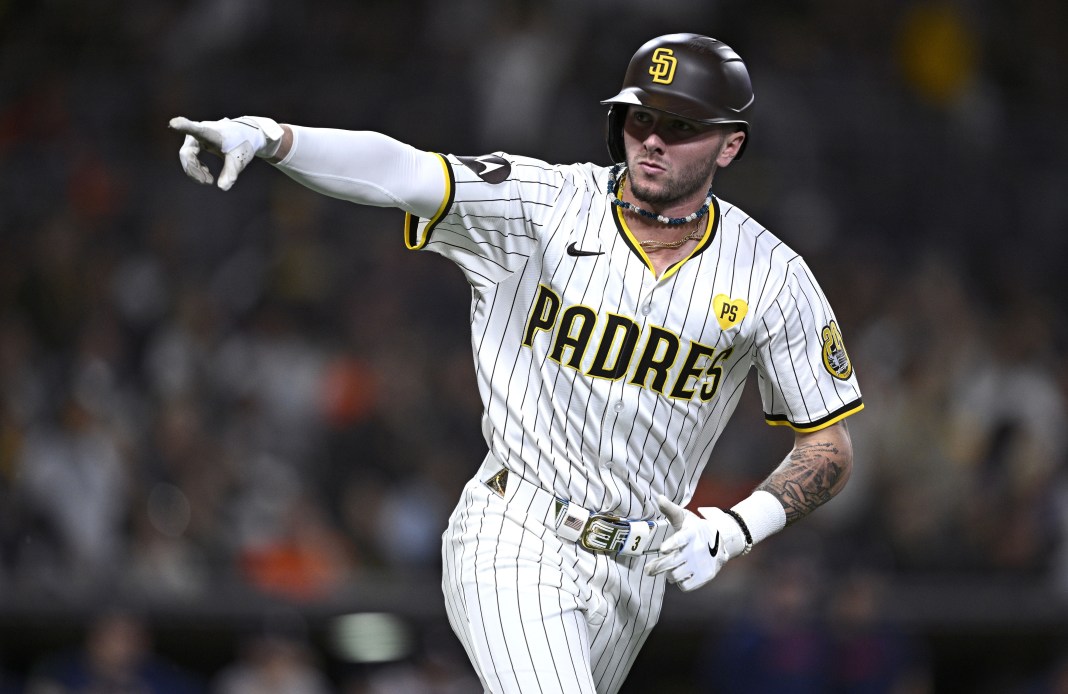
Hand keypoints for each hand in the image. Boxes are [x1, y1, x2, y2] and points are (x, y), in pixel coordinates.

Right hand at [168, 116, 282, 190]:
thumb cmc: (243, 144)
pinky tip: (207, 173)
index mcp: (209, 132)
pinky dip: (197, 168)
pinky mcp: (196, 141)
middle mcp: (198, 131)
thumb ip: (231, 172)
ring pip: (187, 157)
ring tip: (210, 180)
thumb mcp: (238, 159)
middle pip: (186, 154)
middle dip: (194, 171)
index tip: (174, 123)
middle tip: (209, 182)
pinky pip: (190, 157)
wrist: (246, 135)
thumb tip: (222, 187)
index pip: (195, 130)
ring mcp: (195, 136)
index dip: (184, 126)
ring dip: (195, 171)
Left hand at [645, 495, 745, 590]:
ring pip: (676, 575)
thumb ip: (670, 509)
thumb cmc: (695, 528)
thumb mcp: (684, 517)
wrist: (721, 541)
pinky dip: (680, 582)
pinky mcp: (705, 576)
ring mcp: (701, 564)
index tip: (662, 549)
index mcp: (690, 533)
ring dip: (669, 574)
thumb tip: (658, 497)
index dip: (672, 545)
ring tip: (668, 568)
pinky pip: (685, 586)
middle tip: (648, 570)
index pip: (681, 539)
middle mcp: (696, 549)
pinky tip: (680, 574)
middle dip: (658, 567)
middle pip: (673, 562)